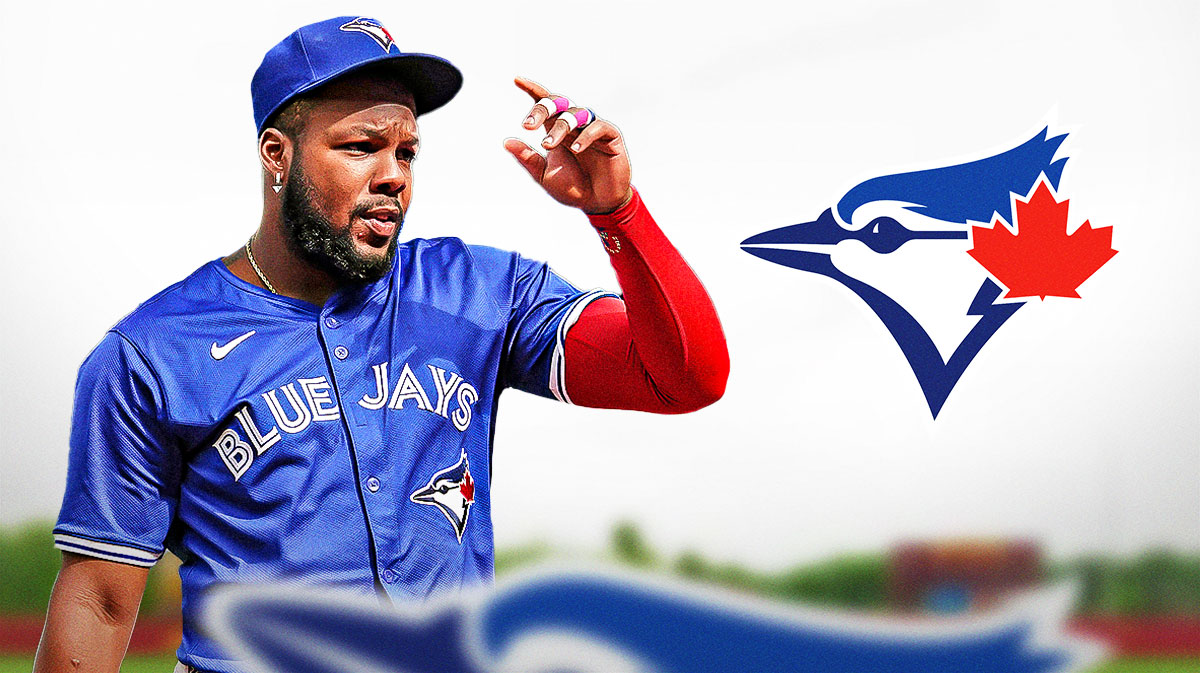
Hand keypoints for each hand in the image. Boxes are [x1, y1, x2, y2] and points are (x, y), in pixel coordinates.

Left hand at [503, 76, 632, 214]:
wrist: (597, 204)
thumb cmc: (572, 188)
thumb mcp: (544, 175)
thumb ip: (528, 158)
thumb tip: (506, 142)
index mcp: (557, 130)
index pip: (545, 104)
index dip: (533, 89)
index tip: (517, 80)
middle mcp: (574, 125)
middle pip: (558, 103)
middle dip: (542, 110)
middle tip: (528, 126)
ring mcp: (593, 129)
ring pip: (576, 114)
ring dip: (560, 128)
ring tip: (548, 146)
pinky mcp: (611, 137)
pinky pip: (598, 127)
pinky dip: (584, 136)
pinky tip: (575, 148)